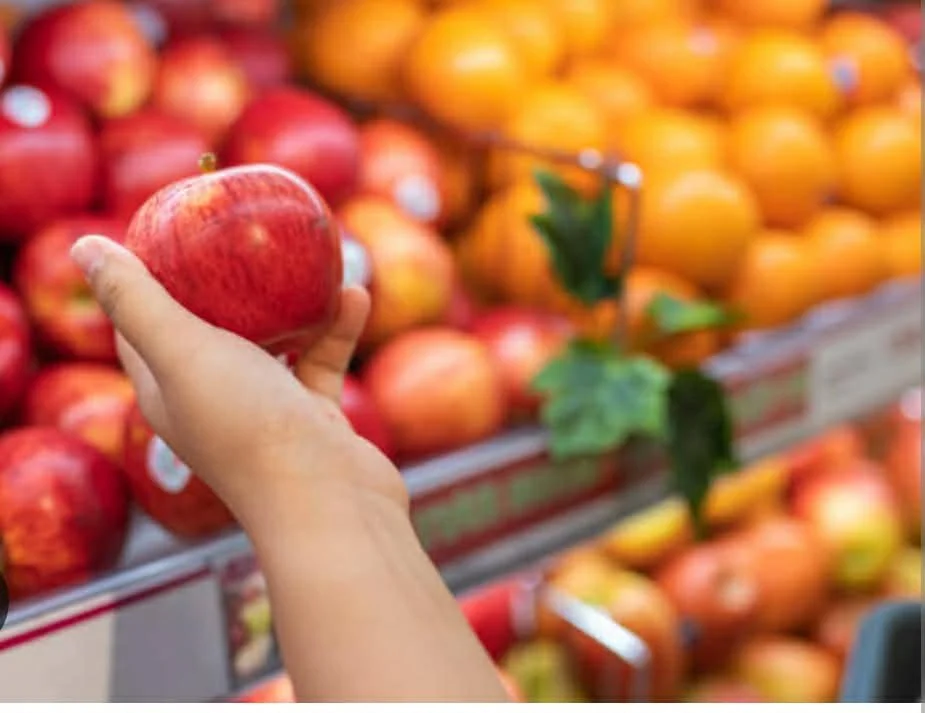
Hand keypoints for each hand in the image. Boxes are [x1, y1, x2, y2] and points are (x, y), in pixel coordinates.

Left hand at [70, 233, 406, 521]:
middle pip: (210, 327)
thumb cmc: (249, 428)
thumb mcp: (183, 353)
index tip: (169, 230)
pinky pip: (320, 360)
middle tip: (244, 234)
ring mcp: (265, 411)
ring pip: (274, 342)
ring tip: (312, 256)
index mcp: (167, 390)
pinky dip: (335, 328)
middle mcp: (211, 401)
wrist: (331, 502)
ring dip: (292, 302)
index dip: (147, 278)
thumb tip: (84, 247)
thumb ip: (136, 300)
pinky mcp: (311, 417)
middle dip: (225, 280)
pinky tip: (354, 294)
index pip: (142, 327)